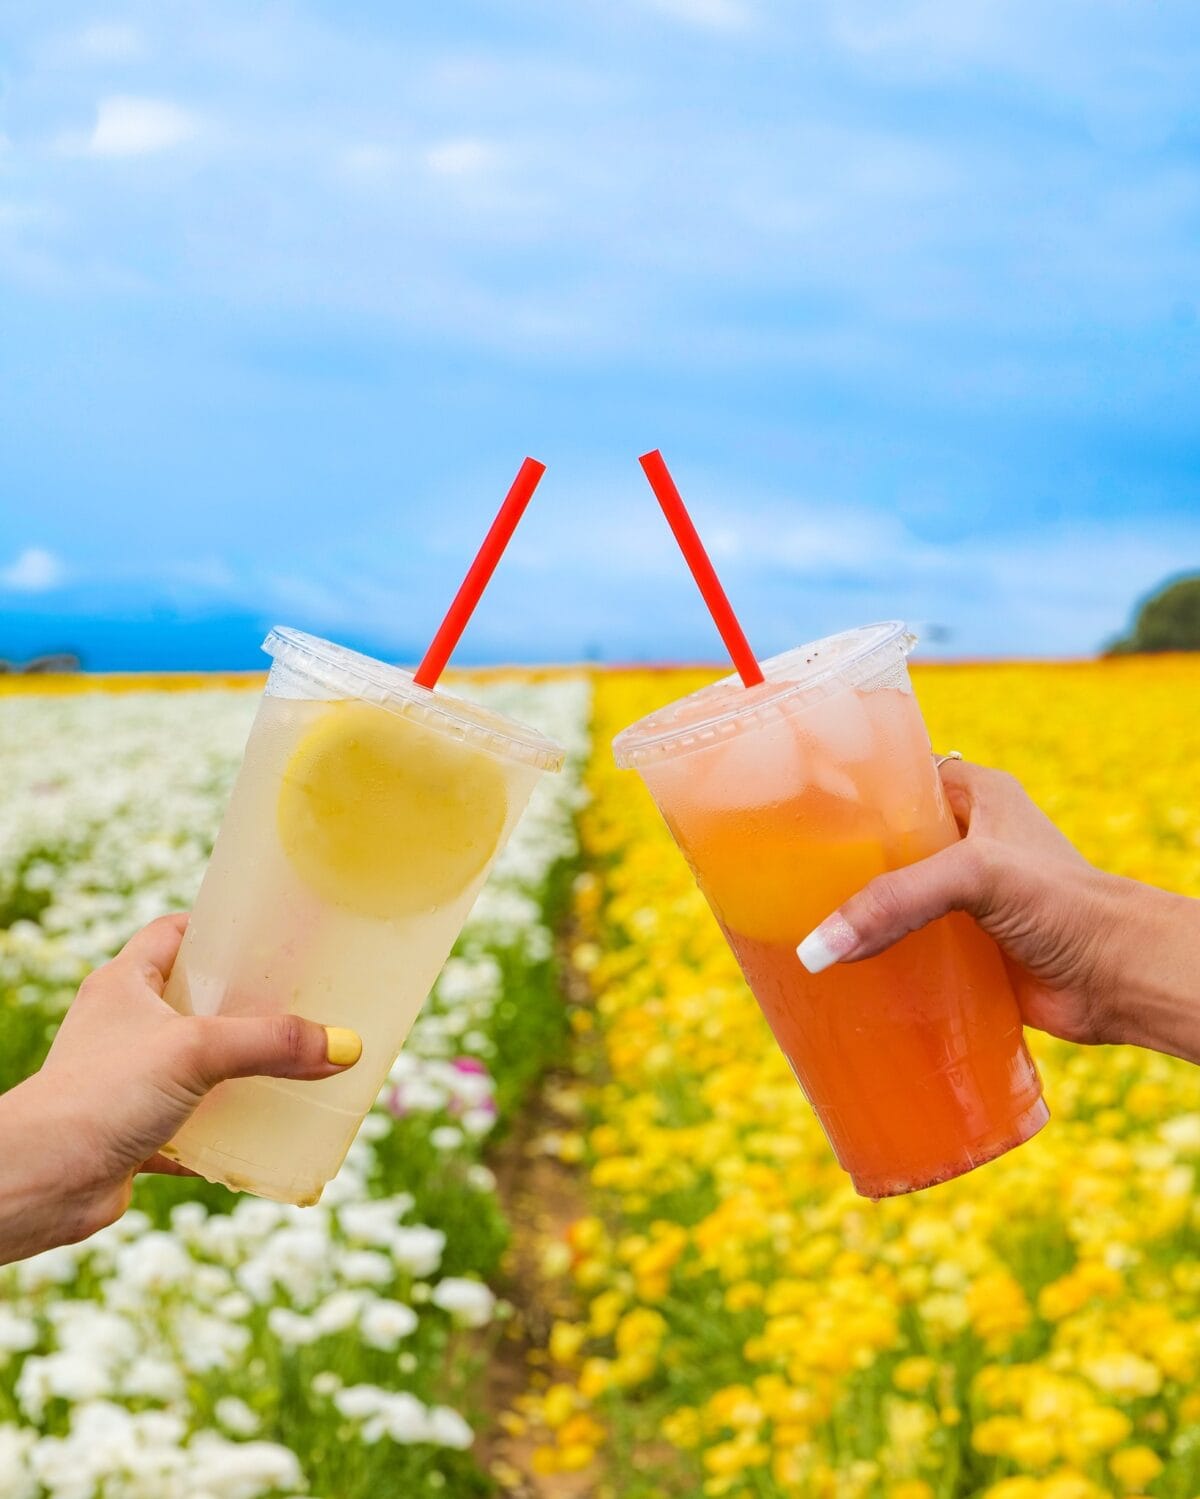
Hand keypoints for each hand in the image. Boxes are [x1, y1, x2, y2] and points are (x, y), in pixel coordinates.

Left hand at [0, 914, 361, 1264]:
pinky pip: (193, 1124)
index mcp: (123, 984)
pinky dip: (226, 1131)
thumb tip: (345, 1046)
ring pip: (196, 1064)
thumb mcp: (196, 1051)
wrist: (40, 1182)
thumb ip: (271, 1043)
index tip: (268, 934)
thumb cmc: (99, 1095)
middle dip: (244, 1004)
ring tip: (294, 1067)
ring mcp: (128, 1080)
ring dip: (238, 1069)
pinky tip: (264, 1136)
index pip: (173, 933)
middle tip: (299, 1004)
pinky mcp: (134, 1132)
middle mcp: (122, 1026)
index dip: (218, 928)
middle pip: (194, 1000)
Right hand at [796, 760, 1199, 1064]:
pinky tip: (836, 965)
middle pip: (882, 842)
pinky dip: (874, 955)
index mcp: (972, 795)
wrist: (1121, 980)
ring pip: (890, 895)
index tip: (789, 805)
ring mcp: (962, 897)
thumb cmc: (1069, 904)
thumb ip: (897, 901)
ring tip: (793, 920)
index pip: (894, 776)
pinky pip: (903, 945)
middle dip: (837, 858)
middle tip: (780, 872)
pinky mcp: (962, 948)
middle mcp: (964, 840)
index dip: (846, 787)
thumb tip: (818, 948)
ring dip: (852, 911)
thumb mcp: (977, 876)